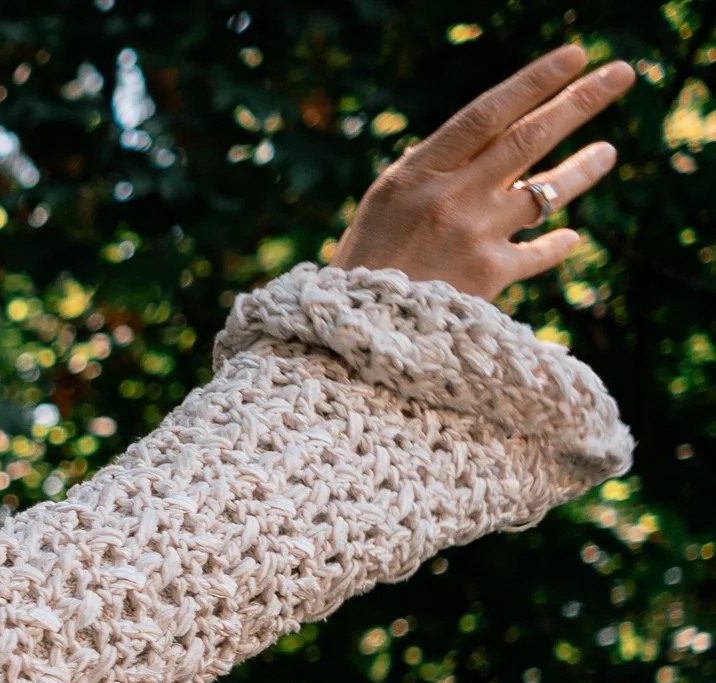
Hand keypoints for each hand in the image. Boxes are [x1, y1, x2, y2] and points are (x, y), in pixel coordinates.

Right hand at [332, 45, 635, 301]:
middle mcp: (449, 197)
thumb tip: (482, 140)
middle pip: (528, 139)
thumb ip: (431, 171)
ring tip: (608, 152)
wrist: (353, 334)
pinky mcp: (487, 277)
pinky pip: (537, 252)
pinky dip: (556, 244)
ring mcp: (472, 236)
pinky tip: (569, 237)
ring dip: (583, 169)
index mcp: (416, 173)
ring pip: (544, 192)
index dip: (535, 81)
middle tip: (621, 74)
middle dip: (581, 102)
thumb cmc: (364, 264)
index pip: (487, 114)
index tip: (574, 56)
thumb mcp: (385, 205)